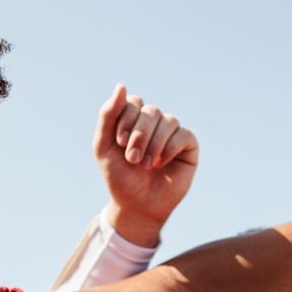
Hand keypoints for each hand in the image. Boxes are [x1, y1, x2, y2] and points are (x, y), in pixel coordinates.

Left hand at [94, 84, 198, 246]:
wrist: (137, 205)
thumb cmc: (119, 177)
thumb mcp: (104, 146)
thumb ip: (108, 115)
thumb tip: (121, 85)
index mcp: (133, 119)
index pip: (133, 102)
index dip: (127, 119)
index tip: (120, 142)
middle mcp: (154, 122)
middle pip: (151, 111)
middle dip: (140, 135)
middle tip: (133, 159)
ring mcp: (172, 133)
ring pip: (168, 120)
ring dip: (154, 143)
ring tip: (146, 164)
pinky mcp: (188, 145)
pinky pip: (183, 134)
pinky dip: (170, 148)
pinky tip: (161, 163)